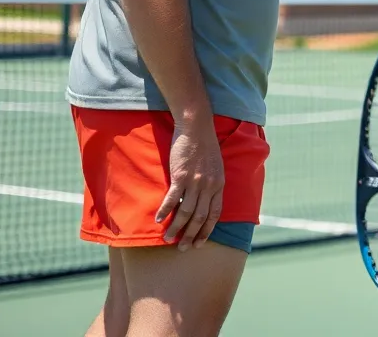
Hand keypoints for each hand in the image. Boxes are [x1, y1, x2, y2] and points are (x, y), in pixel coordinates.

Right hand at [156, 119, 224, 250]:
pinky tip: (159, 220)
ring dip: (176, 228)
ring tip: (167, 239)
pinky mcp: (181, 175)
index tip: (200, 243)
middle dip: (191, 236)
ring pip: (186, 212)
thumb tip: (205, 202)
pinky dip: (165, 211)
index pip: (214, 214)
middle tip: (182, 248)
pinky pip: (173, 198)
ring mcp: (195, 181)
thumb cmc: (205, 147)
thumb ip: (212, 185)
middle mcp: (209, 186)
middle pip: (200, 218)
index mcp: (219, 185)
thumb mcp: (216, 167)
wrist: (197, 128)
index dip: (207, 230)